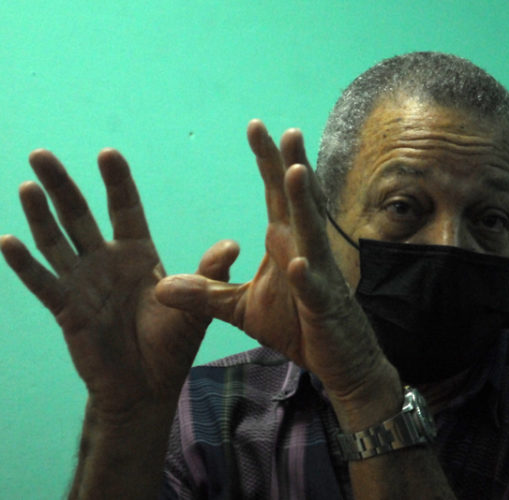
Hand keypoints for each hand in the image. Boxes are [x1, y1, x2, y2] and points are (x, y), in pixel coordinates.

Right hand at [0, 149, 237, 419]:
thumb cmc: (172, 345)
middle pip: (80, 216)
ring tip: (27, 186)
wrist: (147, 386)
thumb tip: (233, 244)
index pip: (125, 209)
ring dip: (39, 215)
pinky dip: (24, 264)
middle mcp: (106, 262)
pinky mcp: (66, 309)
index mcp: (139, 255)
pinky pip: (42, 283)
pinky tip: (7, 241)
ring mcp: (83, 284)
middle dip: (62, 186)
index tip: (107, 153)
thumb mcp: (195, 308)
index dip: (116, 183)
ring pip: (56, 242)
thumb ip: (208, 275)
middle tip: (42, 154)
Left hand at [156, 120, 398, 406]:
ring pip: (312, 234)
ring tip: (295, 173)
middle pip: (297, 202)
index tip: (255, 126)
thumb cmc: (296, 325)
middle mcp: (305, 250)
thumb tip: (159, 286)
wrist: (336, 360)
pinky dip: (306, 277)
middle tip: (285, 131)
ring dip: (303, 204)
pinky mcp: (323, 307)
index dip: (268, 160)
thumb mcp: (240, 309)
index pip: (276, 194)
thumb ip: (205, 293)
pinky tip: (298, 265)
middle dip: (290, 165)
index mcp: (286, 243)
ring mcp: (318, 276)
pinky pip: (312, 290)